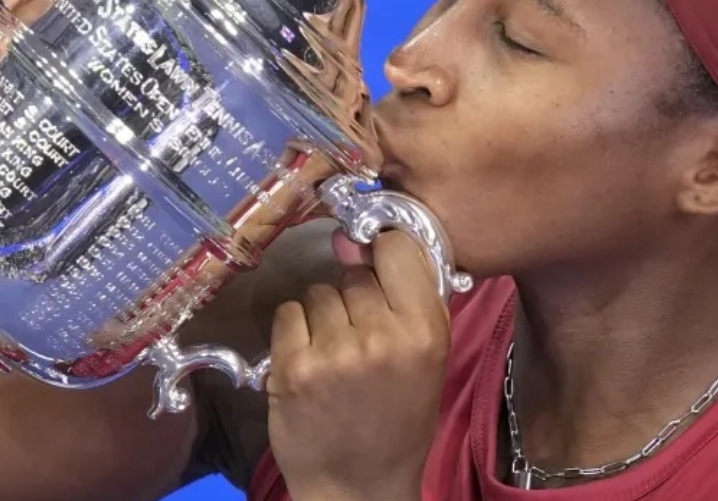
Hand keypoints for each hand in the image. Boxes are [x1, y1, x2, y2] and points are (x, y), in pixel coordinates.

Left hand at [266, 230, 449, 500]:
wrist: (359, 486)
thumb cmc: (398, 422)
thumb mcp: (430, 360)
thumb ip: (411, 301)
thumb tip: (366, 241)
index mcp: (425, 333)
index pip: (398, 249)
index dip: (382, 253)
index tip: (376, 266)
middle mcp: (382, 337)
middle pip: (354, 276)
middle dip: (353, 300)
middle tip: (357, 339)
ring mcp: (334, 352)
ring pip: (319, 292)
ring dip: (321, 316)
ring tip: (333, 355)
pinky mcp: (293, 366)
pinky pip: (288, 313)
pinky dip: (294, 331)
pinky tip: (308, 361)